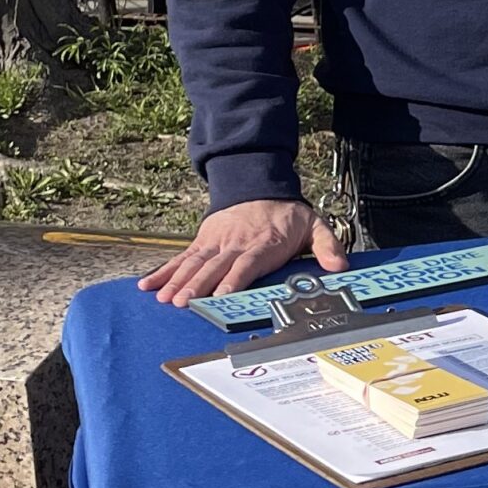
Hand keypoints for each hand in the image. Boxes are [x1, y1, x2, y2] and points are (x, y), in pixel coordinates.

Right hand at [138, 199, 346, 305]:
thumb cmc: (288, 214)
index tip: (220, 295)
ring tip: (164, 298)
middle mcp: (236, 243)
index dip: (233, 279)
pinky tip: (148, 285)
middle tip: (181, 303)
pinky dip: (164, 271)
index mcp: (263, 244)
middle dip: (197, 285)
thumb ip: (328, 246)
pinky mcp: (203, 240)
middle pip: (215, 266)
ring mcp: (216, 242)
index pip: (246, 264)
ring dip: (178, 281)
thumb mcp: (315, 225)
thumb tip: (339, 266)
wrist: (259, 184)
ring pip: (195, 263)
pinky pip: (182, 257)